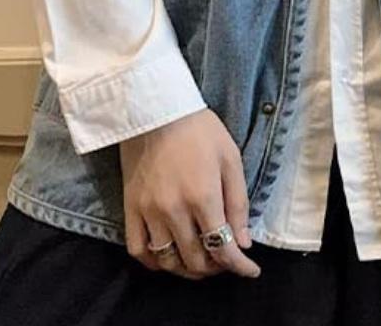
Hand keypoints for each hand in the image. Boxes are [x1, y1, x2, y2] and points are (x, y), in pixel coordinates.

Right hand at [118, 108, 261, 279]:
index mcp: (203, 196)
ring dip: (187, 269)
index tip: (250, 270)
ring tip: (200, 260)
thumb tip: (243, 243)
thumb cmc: (199, 129)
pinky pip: (138, 250)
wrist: (156, 109)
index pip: (223, 248)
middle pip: (196, 260)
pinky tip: (168, 257)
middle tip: (225, 259)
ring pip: (168, 261)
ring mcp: (148, 211)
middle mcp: (174, 210)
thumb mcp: (230, 158)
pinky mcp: (130, 208)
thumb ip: (238, 203)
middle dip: (216, 268)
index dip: (240, 266)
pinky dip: (154, 262)